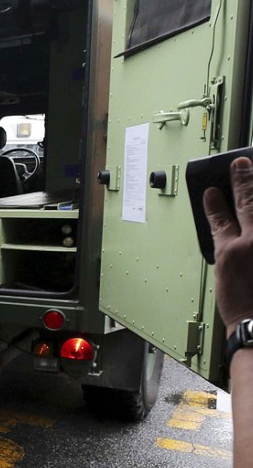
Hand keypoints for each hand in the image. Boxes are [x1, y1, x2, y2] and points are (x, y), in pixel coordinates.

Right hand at [204, 156, 252, 330]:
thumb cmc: (241, 304)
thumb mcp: (224, 266)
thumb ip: (223, 234)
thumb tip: (219, 209)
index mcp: (238, 246)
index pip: (232, 208)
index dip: (230, 187)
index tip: (228, 172)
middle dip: (247, 181)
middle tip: (245, 163)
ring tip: (252, 179)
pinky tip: (252, 209)